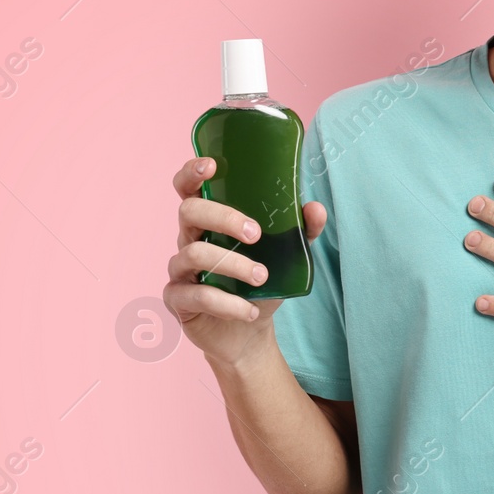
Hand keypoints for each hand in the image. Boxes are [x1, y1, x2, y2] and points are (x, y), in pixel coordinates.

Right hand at [163, 157, 326, 370]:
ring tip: (263, 277)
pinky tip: (250, 310)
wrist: (249, 328)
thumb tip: (315, 207)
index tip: (211, 165)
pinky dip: (228, 304)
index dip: (192, 173)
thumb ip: (301, 231)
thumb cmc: (262, 282)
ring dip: (233, 264)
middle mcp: (189, 238)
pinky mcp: (178, 300)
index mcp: (209, 221)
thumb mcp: (287, 255)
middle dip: (223, 217)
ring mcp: (180, 269)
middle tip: (256, 234)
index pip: (189, 188)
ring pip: (194, 253)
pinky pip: (196, 296)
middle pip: (189, 211)